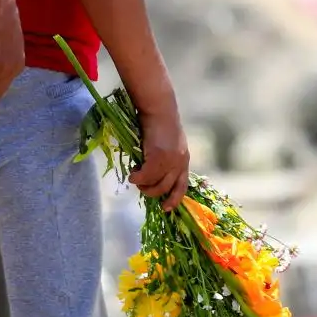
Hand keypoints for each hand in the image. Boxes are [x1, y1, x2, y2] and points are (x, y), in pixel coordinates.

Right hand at [129, 91, 189, 209]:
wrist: (159, 108)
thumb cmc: (159, 123)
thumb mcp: (168, 144)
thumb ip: (165, 159)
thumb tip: (151, 176)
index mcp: (184, 159)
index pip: (182, 186)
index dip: (174, 199)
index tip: (165, 208)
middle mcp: (181, 163)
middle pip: (165, 189)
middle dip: (151, 192)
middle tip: (140, 184)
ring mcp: (171, 161)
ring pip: (155, 185)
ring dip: (142, 185)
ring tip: (135, 176)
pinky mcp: (159, 158)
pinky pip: (145, 176)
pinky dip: (136, 178)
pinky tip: (132, 172)